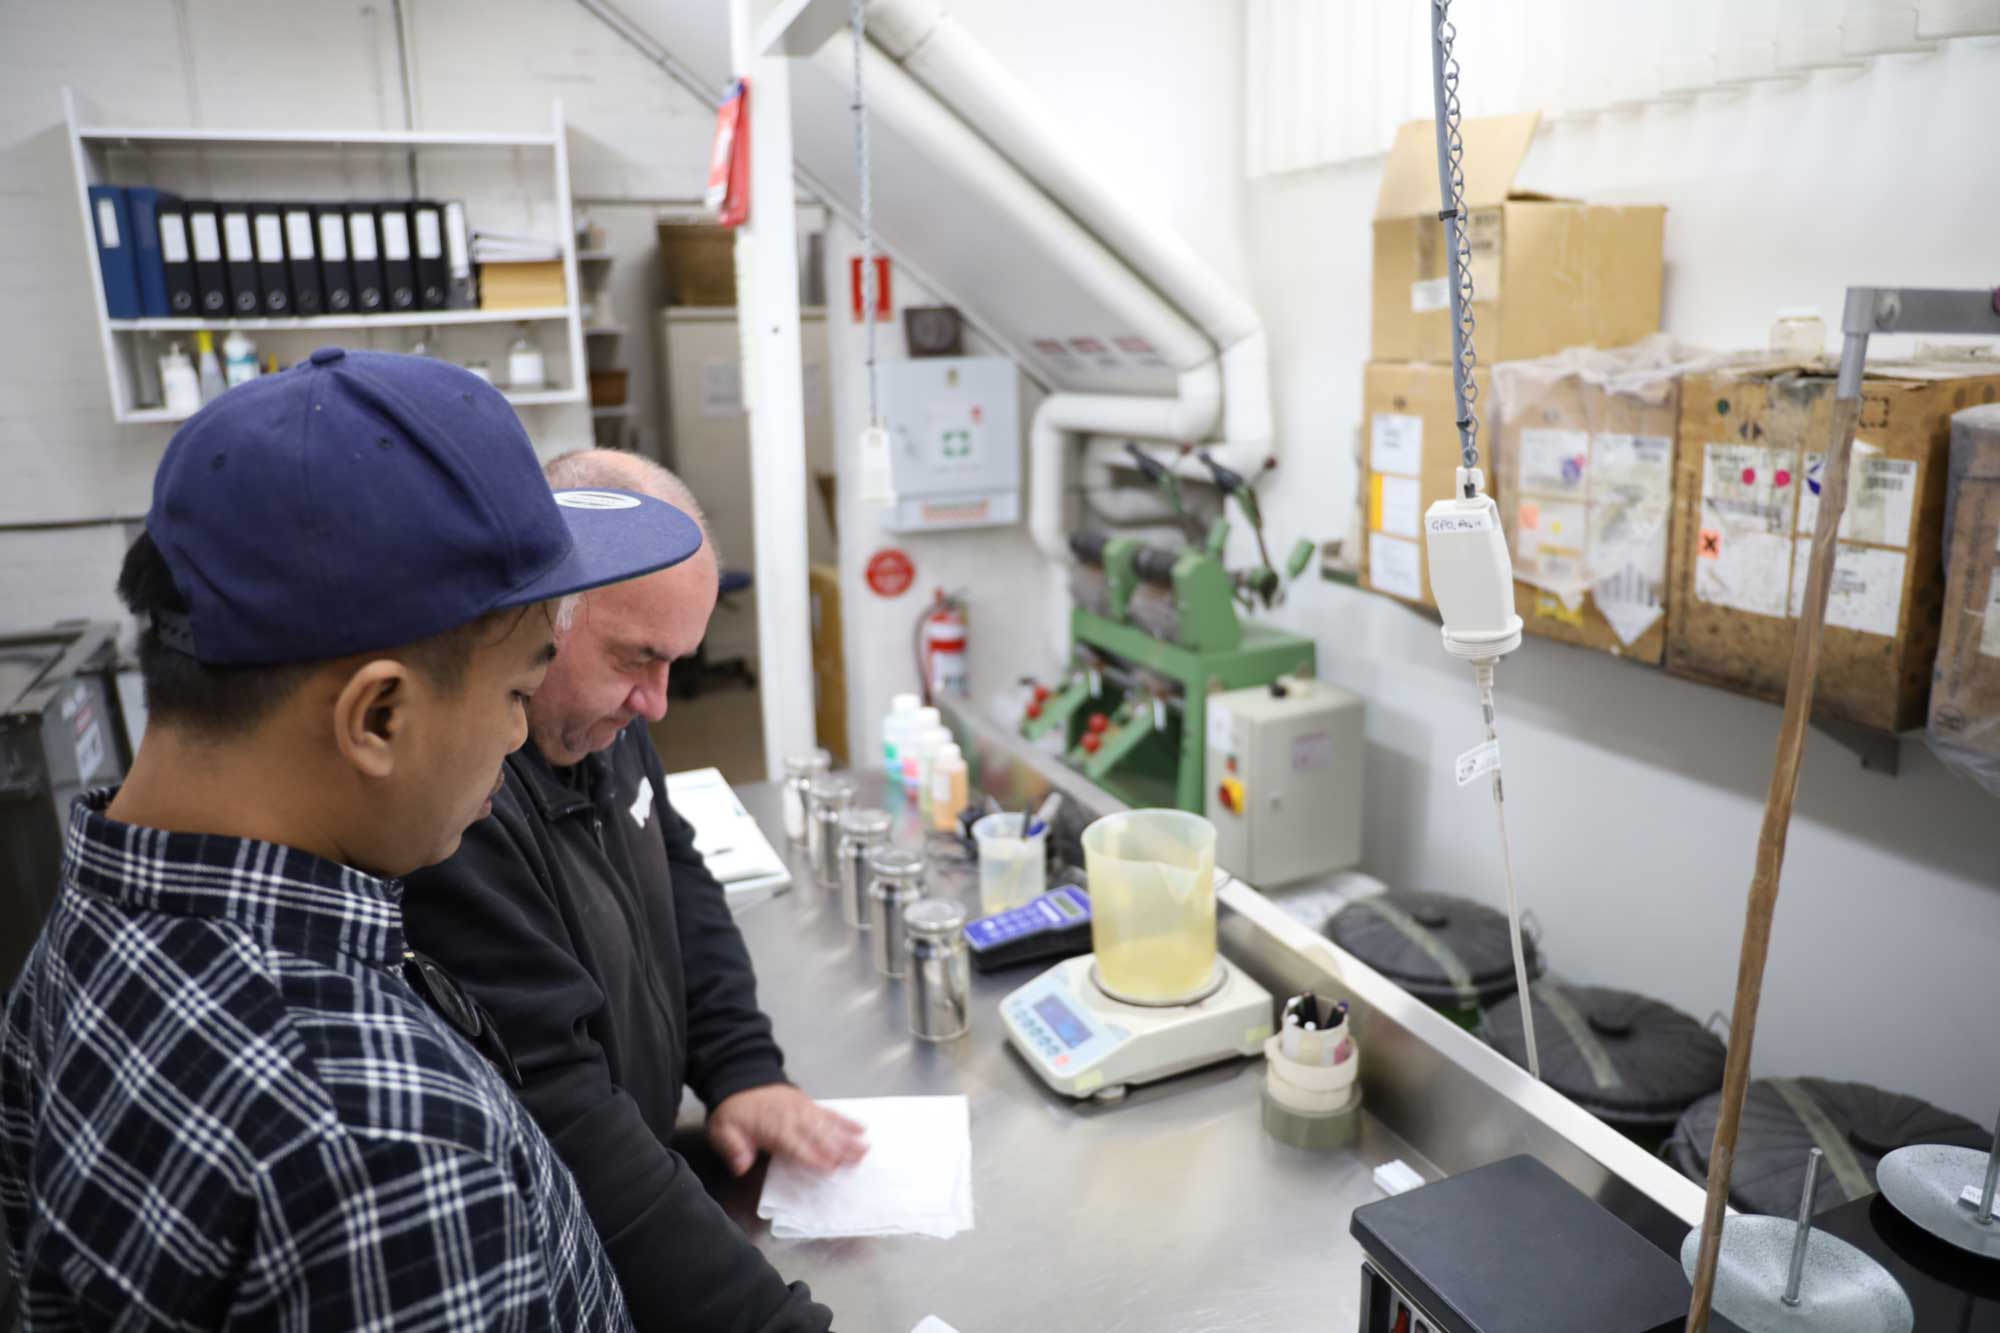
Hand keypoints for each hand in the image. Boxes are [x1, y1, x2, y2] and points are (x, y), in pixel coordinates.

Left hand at [707, 1084, 867, 1177]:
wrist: (740, 1079)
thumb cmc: (734, 1112)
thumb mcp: (722, 1130)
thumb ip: (732, 1148)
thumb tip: (741, 1166)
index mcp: (773, 1128)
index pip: (796, 1146)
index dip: (813, 1157)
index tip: (831, 1169)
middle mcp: (793, 1118)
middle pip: (819, 1136)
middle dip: (840, 1148)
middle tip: (859, 1159)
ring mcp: (804, 1109)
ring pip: (829, 1124)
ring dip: (848, 1136)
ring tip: (866, 1146)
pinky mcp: (809, 1103)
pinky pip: (829, 1111)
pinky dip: (846, 1119)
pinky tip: (861, 1126)